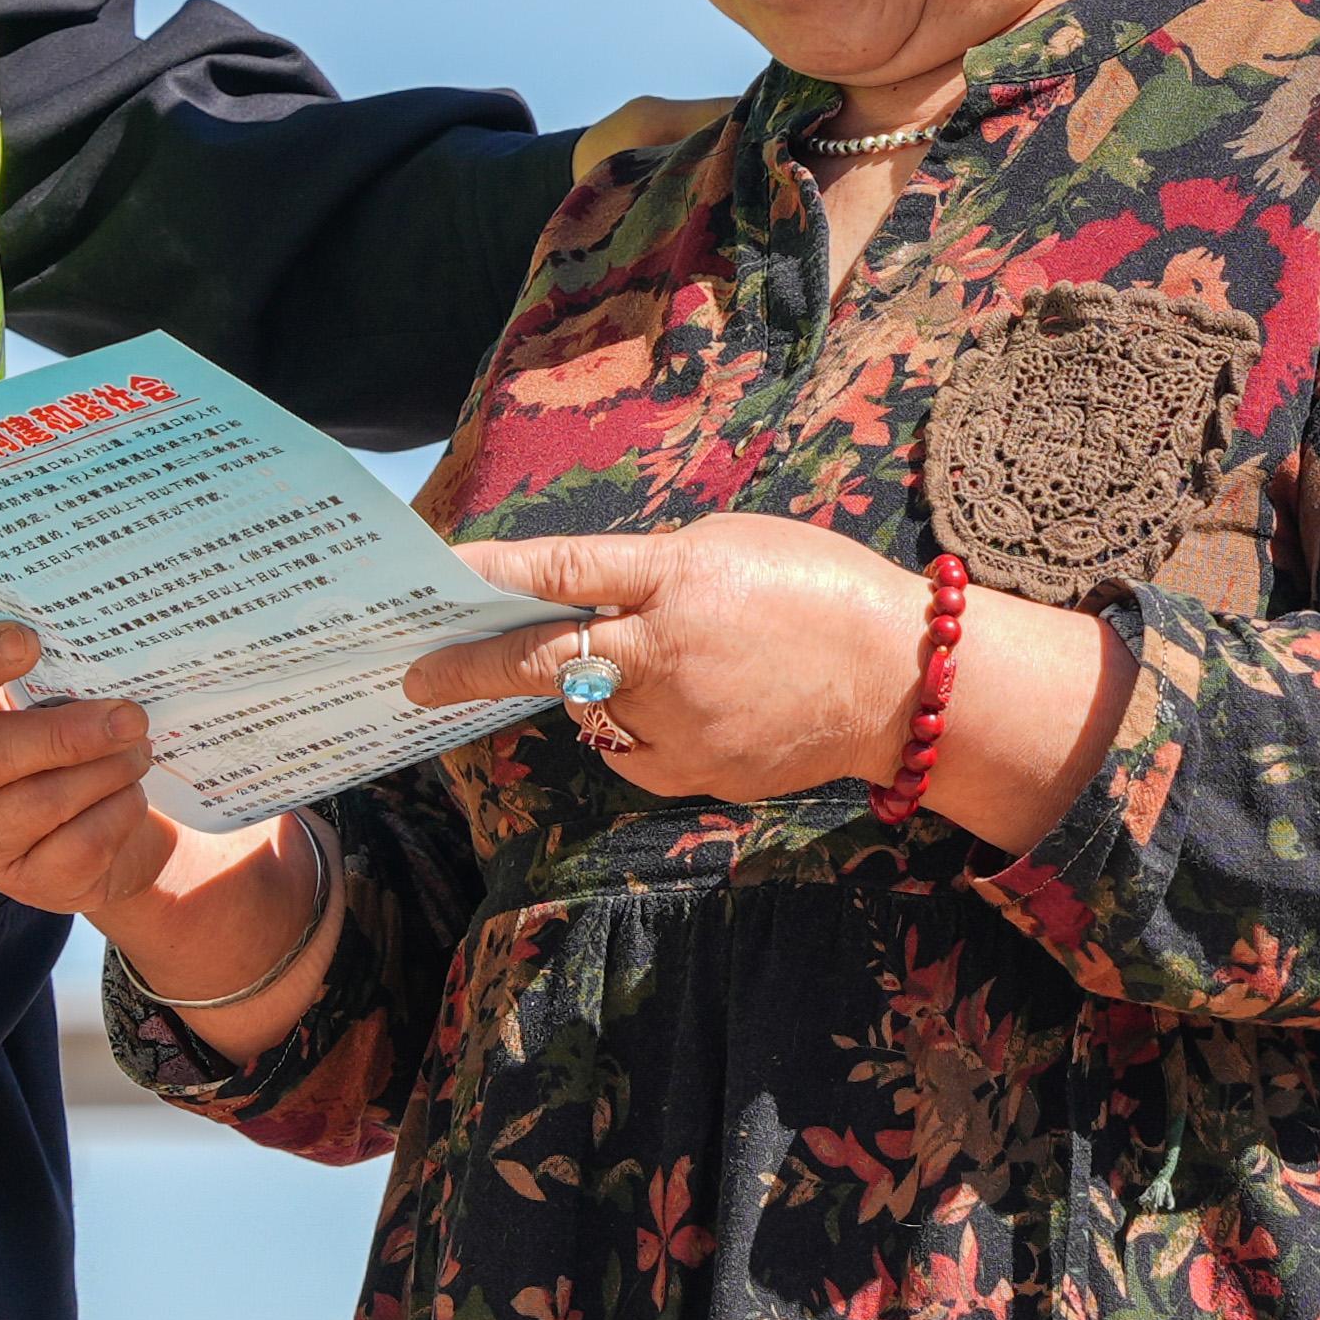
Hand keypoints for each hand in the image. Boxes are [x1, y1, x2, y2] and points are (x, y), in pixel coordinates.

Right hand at [0, 623, 320, 996]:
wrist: (110, 842)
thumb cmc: (72, 755)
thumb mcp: (55, 711)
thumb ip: (59, 682)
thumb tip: (107, 648)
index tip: (28, 640)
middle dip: (64, 733)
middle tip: (130, 716)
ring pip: (41, 802)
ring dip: (106, 772)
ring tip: (140, 751)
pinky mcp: (28, 882)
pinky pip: (79, 844)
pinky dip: (118, 812)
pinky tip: (132, 795)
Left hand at [408, 519, 931, 805]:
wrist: (903, 681)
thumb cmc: (823, 591)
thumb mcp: (735, 546)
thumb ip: (657, 571)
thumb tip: (591, 597)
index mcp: (678, 578)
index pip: (562, 570)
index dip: (490, 571)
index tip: (433, 573)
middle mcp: (666, 653)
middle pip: (544, 662)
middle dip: (470, 669)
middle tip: (416, 677)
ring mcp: (680, 723)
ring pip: (595, 713)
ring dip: (599, 693)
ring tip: (664, 669)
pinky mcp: (697, 773)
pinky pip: (636, 754)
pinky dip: (641, 732)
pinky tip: (693, 709)